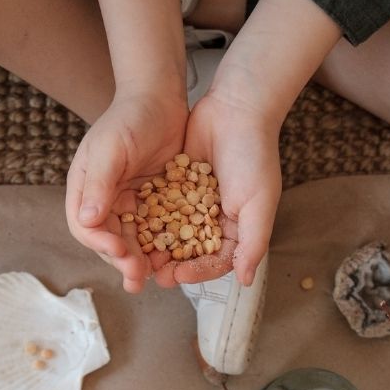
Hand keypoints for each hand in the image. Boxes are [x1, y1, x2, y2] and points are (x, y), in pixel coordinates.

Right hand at [65, 89, 187, 292]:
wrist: (160, 98)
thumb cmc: (129, 118)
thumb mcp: (110, 148)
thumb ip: (98, 183)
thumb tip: (86, 221)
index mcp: (85, 190)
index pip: (85, 228)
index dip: (100, 244)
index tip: (120, 251)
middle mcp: (103, 201)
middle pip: (109, 241)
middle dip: (123, 261)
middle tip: (138, 278)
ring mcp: (129, 204)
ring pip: (132, 240)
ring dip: (141, 260)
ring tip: (154, 278)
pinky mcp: (154, 203)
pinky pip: (155, 230)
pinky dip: (161, 245)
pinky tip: (173, 258)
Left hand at [156, 88, 281, 288]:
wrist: (236, 109)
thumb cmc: (254, 157)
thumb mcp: (259, 203)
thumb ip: (253, 243)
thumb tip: (246, 280)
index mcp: (235, 230)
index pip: (214, 262)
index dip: (196, 272)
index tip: (176, 275)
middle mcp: (213, 221)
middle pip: (189, 253)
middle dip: (170, 264)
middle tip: (150, 274)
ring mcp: (192, 204)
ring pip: (170, 233)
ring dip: (155, 246)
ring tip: (137, 256)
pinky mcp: (175, 187)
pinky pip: (158, 208)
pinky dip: (147, 219)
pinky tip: (131, 227)